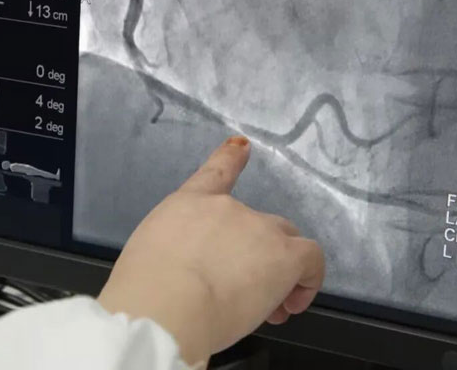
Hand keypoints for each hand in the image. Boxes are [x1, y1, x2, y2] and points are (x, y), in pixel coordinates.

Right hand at [97, 136, 325, 364]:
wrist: (166, 305)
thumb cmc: (145, 288)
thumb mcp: (149, 257)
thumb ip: (179, 253)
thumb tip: (192, 273)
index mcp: (190, 204)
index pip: (216, 172)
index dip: (231, 157)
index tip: (243, 147)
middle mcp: (228, 208)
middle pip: (259, 223)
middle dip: (258, 255)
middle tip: (248, 293)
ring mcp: (259, 228)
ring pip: (285, 244)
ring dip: (280, 271)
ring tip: (270, 309)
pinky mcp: (285, 255)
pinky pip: (311, 260)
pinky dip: (308, 281)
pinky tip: (293, 304)